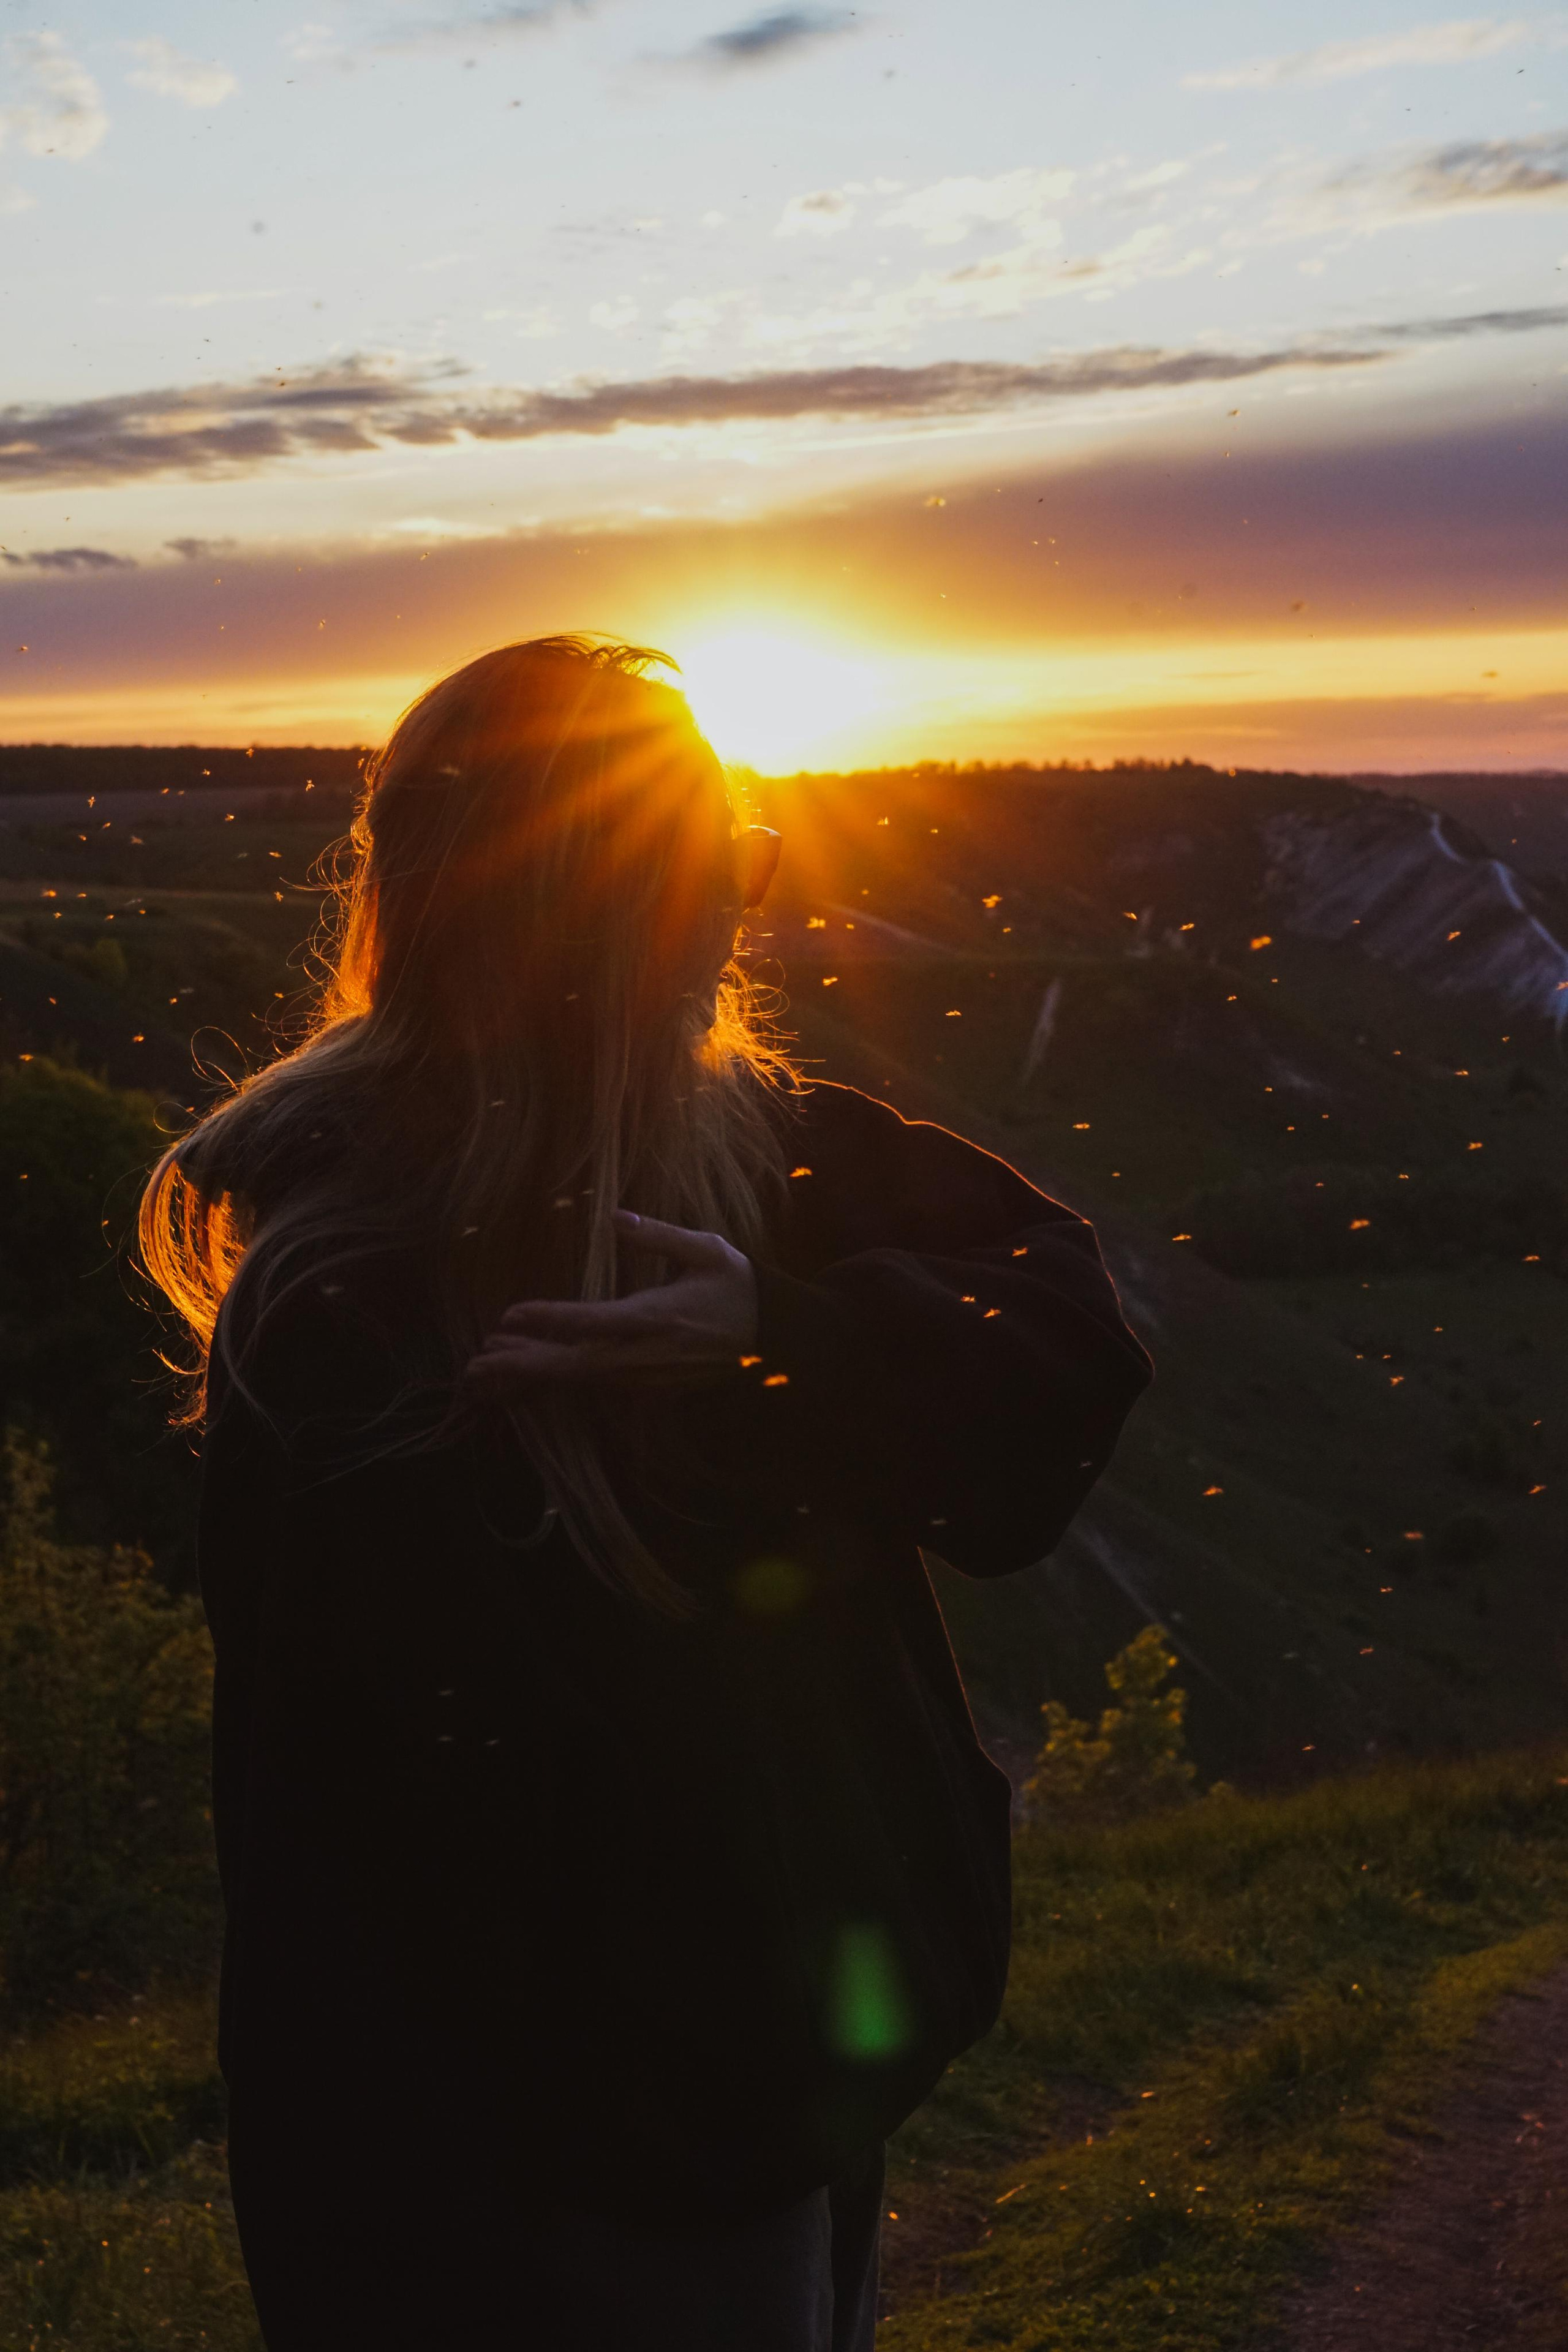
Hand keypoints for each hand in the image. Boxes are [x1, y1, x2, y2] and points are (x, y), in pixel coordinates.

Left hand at [464, 1210, 758, 1390]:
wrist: (774, 1341)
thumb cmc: (738, 1288)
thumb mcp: (708, 1250)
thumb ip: (659, 1235)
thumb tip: (615, 1216)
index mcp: (657, 1318)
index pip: (592, 1322)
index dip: (549, 1320)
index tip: (508, 1315)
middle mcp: (644, 1356)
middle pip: (572, 1367)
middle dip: (521, 1366)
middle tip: (474, 1364)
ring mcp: (643, 1378)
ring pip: (576, 1381)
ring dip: (528, 1377)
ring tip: (481, 1373)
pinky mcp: (644, 1389)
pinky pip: (589, 1387)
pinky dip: (552, 1384)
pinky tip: (521, 1379)